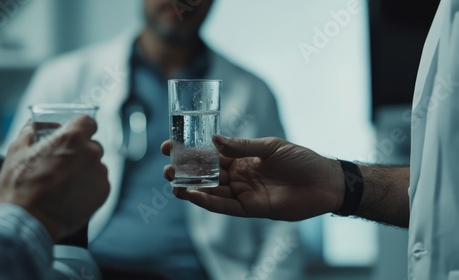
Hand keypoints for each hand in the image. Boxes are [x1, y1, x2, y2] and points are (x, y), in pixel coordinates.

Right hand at [0, 116, 109, 240]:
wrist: (28, 221)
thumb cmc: (19, 187)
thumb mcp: (17, 151)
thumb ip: (30, 132)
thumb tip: (36, 126)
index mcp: (72, 138)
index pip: (88, 122)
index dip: (79, 128)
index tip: (73, 135)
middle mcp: (91, 152)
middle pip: (92, 145)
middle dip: (79, 152)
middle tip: (62, 165)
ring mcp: (100, 173)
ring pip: (96, 165)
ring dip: (85, 170)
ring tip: (64, 184)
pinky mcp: (104, 191)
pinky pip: (99, 182)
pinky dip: (89, 186)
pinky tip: (72, 194)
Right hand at [161, 135, 343, 221]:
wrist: (324, 181)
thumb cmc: (301, 159)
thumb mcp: (270, 146)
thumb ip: (242, 146)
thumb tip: (214, 139)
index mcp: (243, 158)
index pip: (212, 155)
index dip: (192, 152)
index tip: (171, 145)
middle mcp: (240, 176)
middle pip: (207, 175)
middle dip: (186, 172)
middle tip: (166, 167)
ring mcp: (245, 193)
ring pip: (212, 192)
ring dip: (192, 188)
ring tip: (172, 183)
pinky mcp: (252, 208)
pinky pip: (226, 207)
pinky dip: (209, 202)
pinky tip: (193, 195)